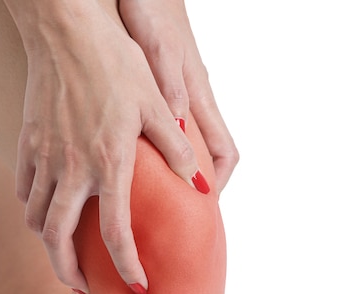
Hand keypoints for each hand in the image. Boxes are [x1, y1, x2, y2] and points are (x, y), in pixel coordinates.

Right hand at [12, 3, 204, 293]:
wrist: (66, 31)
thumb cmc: (115, 63)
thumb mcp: (156, 104)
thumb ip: (176, 151)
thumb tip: (200, 186)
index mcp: (109, 163)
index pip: (117, 232)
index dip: (128, 266)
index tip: (137, 286)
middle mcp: (72, 169)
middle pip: (58, 240)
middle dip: (68, 273)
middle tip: (83, 287)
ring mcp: (44, 157)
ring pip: (36, 219)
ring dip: (49, 245)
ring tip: (62, 254)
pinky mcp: (27, 143)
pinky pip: (23, 190)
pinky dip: (32, 210)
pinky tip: (44, 212)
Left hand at [119, 0, 238, 192]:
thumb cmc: (152, 9)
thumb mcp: (156, 47)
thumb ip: (168, 84)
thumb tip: (179, 124)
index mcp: (198, 95)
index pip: (223, 151)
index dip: (218, 180)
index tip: (202, 202)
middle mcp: (193, 100)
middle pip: (208, 153)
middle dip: (197, 182)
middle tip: (173, 207)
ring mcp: (180, 96)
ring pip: (188, 143)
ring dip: (178, 168)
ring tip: (151, 192)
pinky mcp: (164, 89)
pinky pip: (170, 128)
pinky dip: (162, 148)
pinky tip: (135, 157)